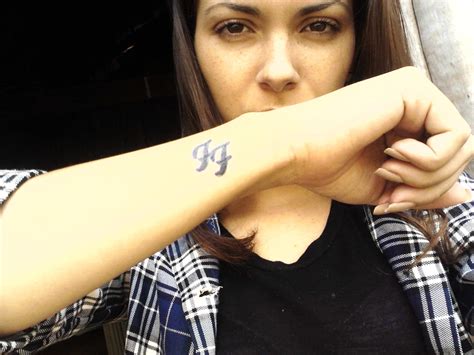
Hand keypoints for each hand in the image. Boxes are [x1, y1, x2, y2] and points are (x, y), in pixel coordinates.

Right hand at [272, 66, 472, 210]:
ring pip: (461, 147)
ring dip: (427, 177)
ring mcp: (415, 89)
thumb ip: (426, 189)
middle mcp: (414, 99)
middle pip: (459, 154)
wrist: (295, 151)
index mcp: (406, 120)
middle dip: (429, 188)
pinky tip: (392, 154)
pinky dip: (428, 161)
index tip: (390, 200)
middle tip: (392, 193)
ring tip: (387, 172)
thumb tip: (465, 194)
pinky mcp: (413, 88)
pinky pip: (455, 136)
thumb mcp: (386, 186)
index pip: (445, 159)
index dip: (426, 191)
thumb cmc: (328, 167)